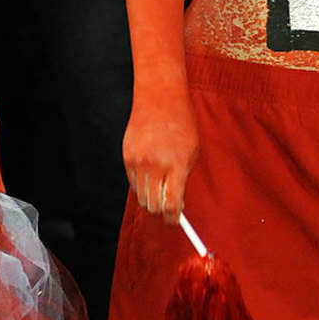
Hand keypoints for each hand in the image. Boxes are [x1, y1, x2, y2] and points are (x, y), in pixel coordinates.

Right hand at [123, 101, 198, 224]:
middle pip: (153, 206)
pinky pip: (133, 182)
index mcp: (177, 164)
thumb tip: (176, 205)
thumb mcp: (191, 150)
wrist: (159, 98)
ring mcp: (139, 161)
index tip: (175, 222)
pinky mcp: (127, 156)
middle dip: (161, 211)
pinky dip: (141, 184)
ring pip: (141, 196)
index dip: (172, 219)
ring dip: (151, 198)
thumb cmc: (181, 124)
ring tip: (160, 187)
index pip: (171, 205)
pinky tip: (150, 172)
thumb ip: (182, 178)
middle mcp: (156, 165)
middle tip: (168, 207)